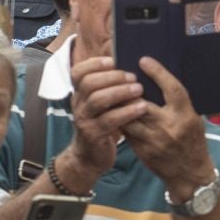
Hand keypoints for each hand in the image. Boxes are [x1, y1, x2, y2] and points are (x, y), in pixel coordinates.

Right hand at [65, 55, 146, 177]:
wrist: (90, 158)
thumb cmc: (102, 126)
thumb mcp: (102, 106)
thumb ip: (108, 88)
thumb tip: (130, 67)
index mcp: (80, 94)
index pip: (78, 72)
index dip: (94, 63)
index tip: (113, 61)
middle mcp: (78, 104)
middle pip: (89, 83)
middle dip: (112, 77)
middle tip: (133, 77)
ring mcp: (84, 120)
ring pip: (98, 100)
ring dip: (120, 92)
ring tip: (139, 89)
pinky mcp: (93, 135)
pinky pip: (109, 120)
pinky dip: (126, 112)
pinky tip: (141, 108)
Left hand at [120, 56, 218, 197]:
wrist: (190, 174)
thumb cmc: (193, 142)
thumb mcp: (193, 119)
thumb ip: (178, 103)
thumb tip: (159, 80)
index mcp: (186, 116)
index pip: (172, 88)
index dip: (158, 72)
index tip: (144, 61)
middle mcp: (170, 127)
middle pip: (143, 102)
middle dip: (129, 89)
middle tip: (121, 76)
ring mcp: (154, 140)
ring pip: (130, 117)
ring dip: (120, 104)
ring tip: (114, 91)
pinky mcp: (143, 151)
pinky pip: (127, 131)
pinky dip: (121, 119)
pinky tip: (116, 111)